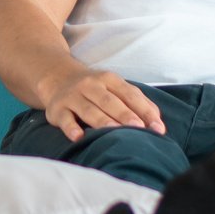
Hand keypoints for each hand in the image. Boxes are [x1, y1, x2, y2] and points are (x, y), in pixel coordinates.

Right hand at [40, 68, 165, 141]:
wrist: (56, 76)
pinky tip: (78, 137)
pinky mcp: (57, 109)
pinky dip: (71, 128)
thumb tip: (158, 123)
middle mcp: (91, 85)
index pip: (130, 94)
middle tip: (139, 129)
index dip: (145, 110)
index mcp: (110, 80)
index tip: (158, 128)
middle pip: (110, 101)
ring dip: (102, 121)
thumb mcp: (114, 88)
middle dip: (125, 115)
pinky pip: (65, 119)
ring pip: (89, 109)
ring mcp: (73, 96)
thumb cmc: (95, 89)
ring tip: (114, 133)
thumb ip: (136, 102)